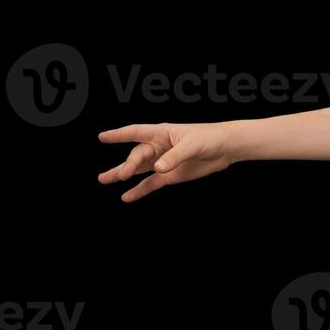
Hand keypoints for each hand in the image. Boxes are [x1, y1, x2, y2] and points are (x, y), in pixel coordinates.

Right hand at [96, 121, 236, 202]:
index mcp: (163, 133)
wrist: (226, 148)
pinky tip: (126, 197)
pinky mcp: (170, 175)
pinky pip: (150, 183)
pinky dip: (139, 190)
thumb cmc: (210, 138)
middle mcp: (159, 146)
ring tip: (104, 179)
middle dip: (128, 164)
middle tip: (121, 175)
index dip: (119, 134)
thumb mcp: (193, 145)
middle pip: (138, 155)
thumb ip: (175, 156)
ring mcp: (163, 162)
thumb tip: (158, 168)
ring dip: (122, 174)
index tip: (102, 137)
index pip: (137, 132)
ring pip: (138, 169)